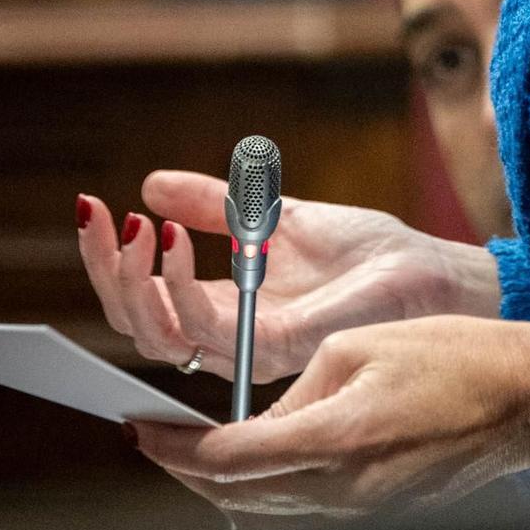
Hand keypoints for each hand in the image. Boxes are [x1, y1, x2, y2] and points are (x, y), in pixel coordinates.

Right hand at [77, 170, 497, 381]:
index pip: (146, 299)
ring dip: (134, 279)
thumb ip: (217, 206)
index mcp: (228, 304)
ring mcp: (252, 346)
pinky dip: (181, 282)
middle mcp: (232, 335)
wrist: (436, 275)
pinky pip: (211, 325)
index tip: (92, 206)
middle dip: (103, 273)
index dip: (109, 261)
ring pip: (160, 335)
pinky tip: (173, 236)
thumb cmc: (368, 255)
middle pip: (138, 324)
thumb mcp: (278, 215)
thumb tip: (152, 183)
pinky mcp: (280, 344)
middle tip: (95, 218)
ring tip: (136, 226)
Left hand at [131, 315, 529, 515]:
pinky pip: (300, 512)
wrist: (522, 400)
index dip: (173, 447)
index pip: (228, 459)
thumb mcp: (357, 346)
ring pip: (264, 513)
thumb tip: (256, 425)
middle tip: (148, 439)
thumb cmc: (450, 356)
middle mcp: (342, 493)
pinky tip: (250, 463)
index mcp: (335, 441)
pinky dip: (263, 490)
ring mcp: (361, 514)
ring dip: (219, 486)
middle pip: (236, 499)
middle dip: (183, 472)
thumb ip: (296, 388)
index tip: (137, 426)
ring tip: (184, 450)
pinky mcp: (377, 516)